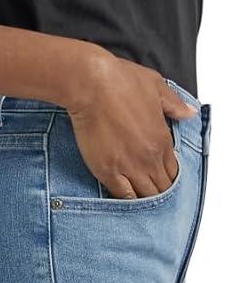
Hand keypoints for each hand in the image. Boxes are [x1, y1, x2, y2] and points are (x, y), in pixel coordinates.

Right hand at [64, 49, 196, 199]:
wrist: (92, 85)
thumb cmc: (121, 81)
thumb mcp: (156, 86)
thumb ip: (174, 104)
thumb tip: (189, 113)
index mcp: (162, 139)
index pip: (173, 172)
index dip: (169, 179)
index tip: (162, 179)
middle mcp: (149, 158)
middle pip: (161, 189)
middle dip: (158, 193)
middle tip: (150, 192)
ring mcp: (129, 167)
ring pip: (144, 197)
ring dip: (144, 200)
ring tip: (139, 200)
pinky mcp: (108, 172)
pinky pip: (123, 196)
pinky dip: (126, 201)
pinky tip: (125, 201)